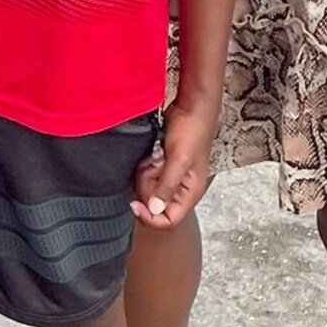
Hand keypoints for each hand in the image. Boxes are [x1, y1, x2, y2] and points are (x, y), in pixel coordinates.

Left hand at [133, 97, 215, 225]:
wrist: (192, 106)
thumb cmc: (192, 130)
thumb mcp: (180, 159)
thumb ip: (167, 185)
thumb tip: (155, 209)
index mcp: (190, 192)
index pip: (168, 220)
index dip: (149, 217)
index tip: (134, 204)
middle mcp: (181, 188)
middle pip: (154, 204)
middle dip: (148, 184)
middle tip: (155, 164)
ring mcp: (171, 176)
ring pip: (148, 188)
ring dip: (147, 172)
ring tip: (156, 155)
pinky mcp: (164, 165)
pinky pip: (147, 173)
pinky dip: (147, 164)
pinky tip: (154, 151)